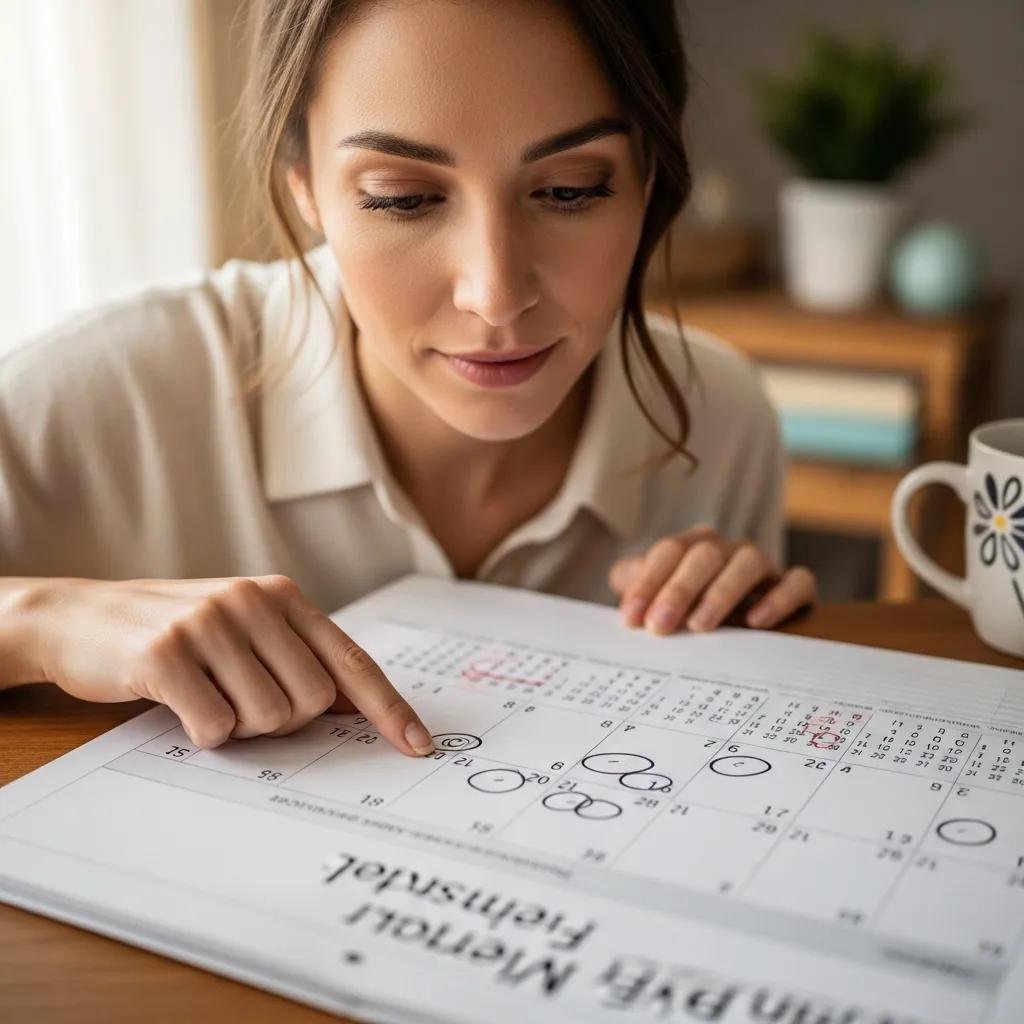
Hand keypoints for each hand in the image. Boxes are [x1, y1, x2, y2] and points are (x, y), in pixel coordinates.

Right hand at [26, 575, 434, 754]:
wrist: (82, 616)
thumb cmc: (178, 632)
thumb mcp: (245, 629)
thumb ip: (299, 658)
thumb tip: (357, 709)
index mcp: (283, 596)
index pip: (351, 662)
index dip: (387, 708)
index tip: (417, 746)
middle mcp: (253, 601)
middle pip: (313, 701)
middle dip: (283, 720)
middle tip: (240, 699)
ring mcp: (209, 623)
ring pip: (268, 717)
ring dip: (240, 726)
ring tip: (207, 693)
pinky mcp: (166, 653)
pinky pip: (216, 727)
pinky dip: (203, 733)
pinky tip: (180, 703)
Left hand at [608, 525, 815, 633]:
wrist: (738, 621)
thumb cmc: (688, 607)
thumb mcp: (655, 596)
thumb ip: (633, 586)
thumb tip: (624, 594)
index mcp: (692, 544)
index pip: (668, 552)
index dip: (648, 583)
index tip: (632, 618)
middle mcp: (728, 548)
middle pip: (704, 554)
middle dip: (678, 590)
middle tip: (660, 626)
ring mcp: (763, 564)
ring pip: (748, 561)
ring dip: (722, 591)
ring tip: (701, 626)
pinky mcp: (795, 586)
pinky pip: (797, 582)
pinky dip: (778, 598)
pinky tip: (756, 622)